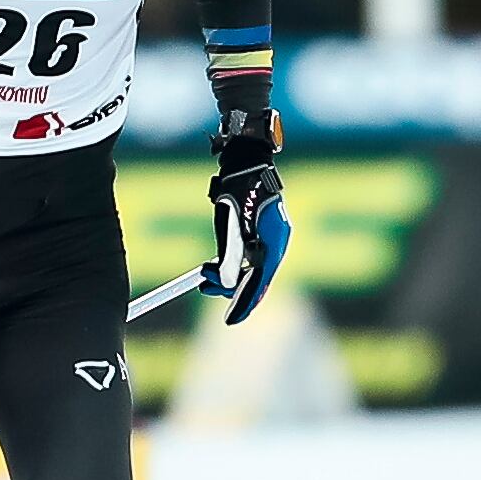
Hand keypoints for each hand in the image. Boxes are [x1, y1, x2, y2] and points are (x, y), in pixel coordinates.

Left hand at [209, 118, 289, 327]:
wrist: (246, 158)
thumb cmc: (239, 188)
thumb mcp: (231, 226)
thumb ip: (231, 257)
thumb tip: (226, 284)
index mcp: (275, 242)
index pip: (260, 282)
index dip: (244, 303)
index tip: (229, 320)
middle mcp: (276, 243)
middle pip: (255, 278)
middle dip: (230, 288)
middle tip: (204, 287)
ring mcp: (269, 237)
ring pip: (250, 268)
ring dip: (228, 275)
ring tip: (205, 275)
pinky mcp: (260, 231)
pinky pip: (248, 257)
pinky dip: (232, 263)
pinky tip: (215, 264)